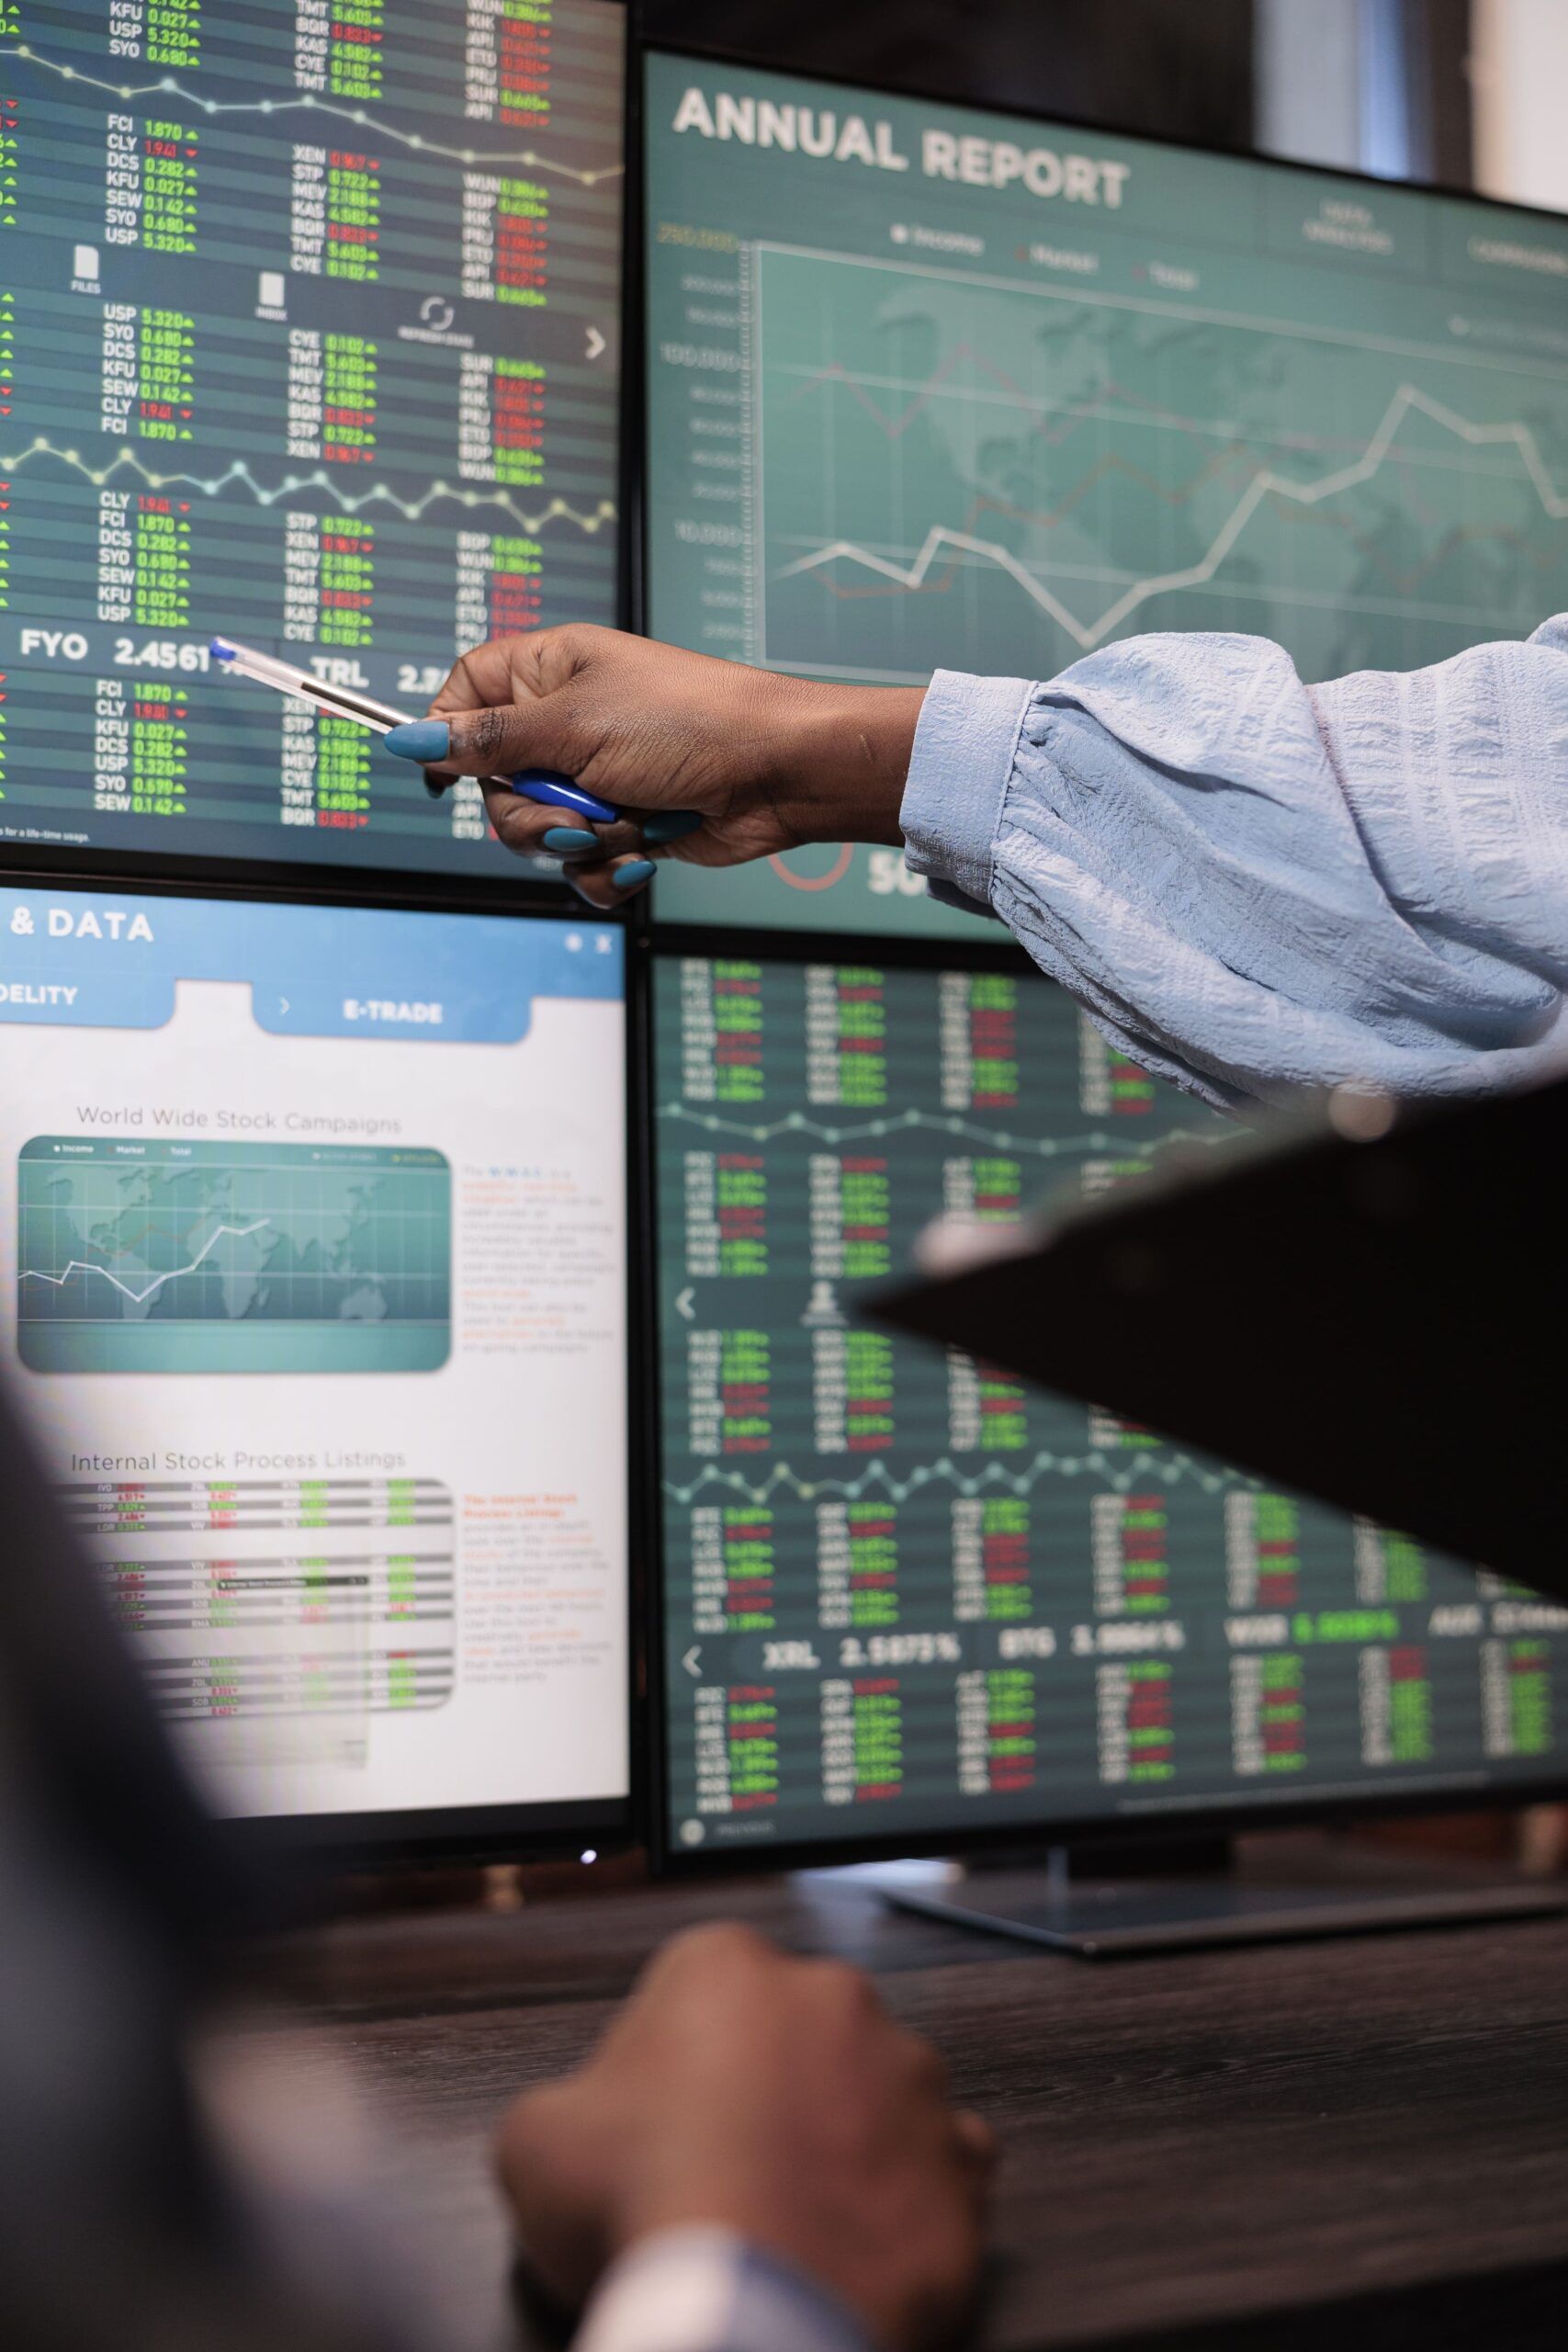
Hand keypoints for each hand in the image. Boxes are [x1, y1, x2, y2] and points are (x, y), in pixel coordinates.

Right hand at [397, 627, 923, 907]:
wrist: (778, 774)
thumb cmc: (691, 723)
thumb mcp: (573, 726)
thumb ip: (487, 741)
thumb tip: (409, 737)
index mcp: (548, 671)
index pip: (463, 697)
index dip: (451, 738)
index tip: (452, 775)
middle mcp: (566, 724)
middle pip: (494, 786)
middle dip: (531, 814)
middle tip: (574, 811)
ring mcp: (595, 778)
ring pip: (535, 834)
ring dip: (578, 843)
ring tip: (626, 823)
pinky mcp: (623, 825)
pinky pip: (580, 866)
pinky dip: (608, 868)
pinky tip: (644, 851)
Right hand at [494, 1924, 994, 2350]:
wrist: (751, 2313)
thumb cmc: (651, 2212)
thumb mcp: (537, 2141)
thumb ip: (567, 2102)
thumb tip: (579, 2124)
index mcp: (726, 1967)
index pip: (697, 1984)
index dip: (672, 2055)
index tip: (657, 2115)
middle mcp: (831, 1996)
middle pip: (793, 2029)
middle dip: (768, 2083)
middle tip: (724, 2164)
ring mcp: (910, 2074)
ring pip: (874, 2089)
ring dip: (844, 2135)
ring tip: (792, 2211)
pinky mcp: (964, 2158)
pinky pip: (941, 2163)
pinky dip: (909, 2195)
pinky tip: (857, 2238)